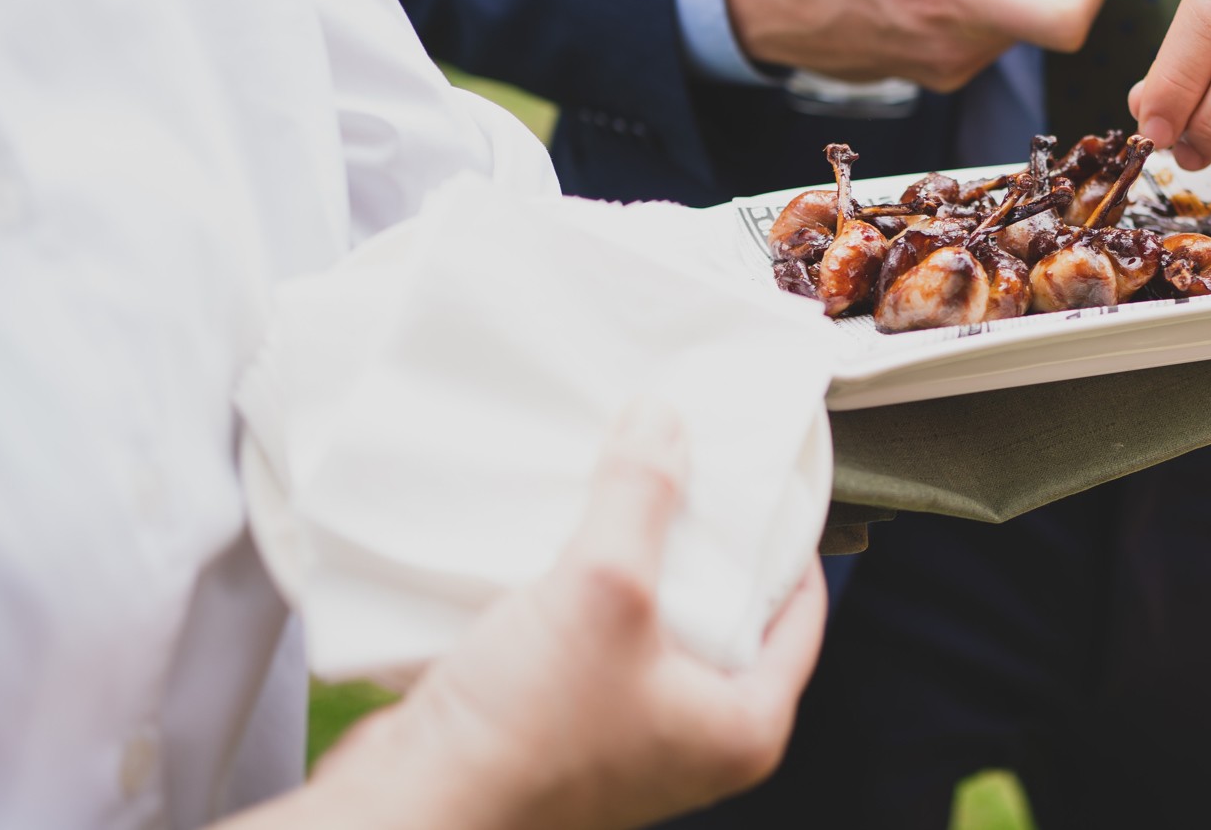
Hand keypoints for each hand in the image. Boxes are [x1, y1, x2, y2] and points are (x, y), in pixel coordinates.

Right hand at [264, 401, 824, 829]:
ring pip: (649, 620)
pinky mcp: (562, 726)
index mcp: (742, 726)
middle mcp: (692, 738)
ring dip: (629, 558)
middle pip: (723, 610)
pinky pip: (590, 638)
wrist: (411, 811)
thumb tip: (663, 420)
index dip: (785, 539)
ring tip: (619, 488)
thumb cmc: (524, 739)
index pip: (800, 612)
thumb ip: (640, 495)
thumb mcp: (603, 587)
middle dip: (698, 539)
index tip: (765, 478)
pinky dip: (579, 590)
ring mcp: (625, 735)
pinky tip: (560, 537)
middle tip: (684, 467)